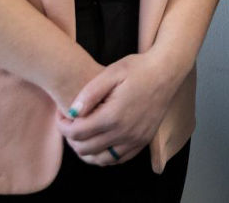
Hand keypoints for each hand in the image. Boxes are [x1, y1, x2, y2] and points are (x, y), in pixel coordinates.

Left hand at [59, 49, 187, 166]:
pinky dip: (104, 155)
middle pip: (85, 149)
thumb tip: (71, 112)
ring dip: (86, 150)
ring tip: (82, 133)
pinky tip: (100, 142)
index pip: (76, 132)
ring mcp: (136, 139)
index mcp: (113, 116)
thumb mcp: (111, 72)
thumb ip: (89, 93)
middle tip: (70, 122)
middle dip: (71, 138)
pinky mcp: (143, 141)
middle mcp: (125, 132)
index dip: (62, 125)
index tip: (62, 114)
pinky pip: (118, 159)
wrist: (167, 72)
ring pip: (100, 159)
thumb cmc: (138, 69)